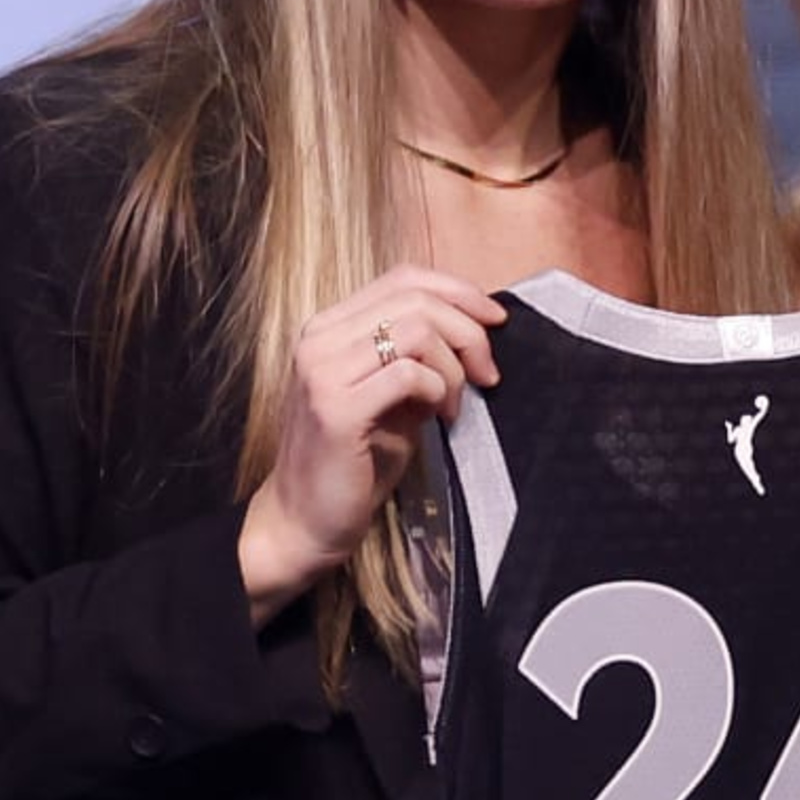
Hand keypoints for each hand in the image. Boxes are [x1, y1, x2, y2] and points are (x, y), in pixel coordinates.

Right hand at [241, 266, 505, 618]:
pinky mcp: (335, 408)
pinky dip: (437, 390)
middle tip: (487, 374)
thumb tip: (476, 329)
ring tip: (453, 405)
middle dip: (469, 332)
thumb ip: (420, 357)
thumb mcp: (393, 395)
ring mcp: (322, 371)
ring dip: (453, 368)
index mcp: (330, 327)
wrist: (305, 521)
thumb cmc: (354, 460)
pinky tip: (438, 418)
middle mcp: (319, 339)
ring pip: (416, 331)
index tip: (494, 321)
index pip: (403, 278)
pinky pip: (408, 374)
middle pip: (416, 299)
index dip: (458, 291)